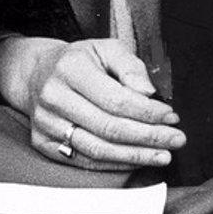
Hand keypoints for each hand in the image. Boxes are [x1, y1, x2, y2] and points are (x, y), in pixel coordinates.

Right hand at [0, 36, 185, 169]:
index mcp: (70, 68)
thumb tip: (148, 93)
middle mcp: (53, 96)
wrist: (36, 72)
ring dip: (136, 156)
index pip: (116, 99)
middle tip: (176, 139)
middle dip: (149, 137)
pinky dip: (114, 165)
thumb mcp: (104, 48)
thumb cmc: (78, 60)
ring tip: (163, 155)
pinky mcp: (42, 142)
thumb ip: (129, 65)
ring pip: (97, 149)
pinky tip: (135, 160)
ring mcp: (45, 122)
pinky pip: (83, 161)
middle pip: (109, 128)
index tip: (172, 117)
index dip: (148, 113)